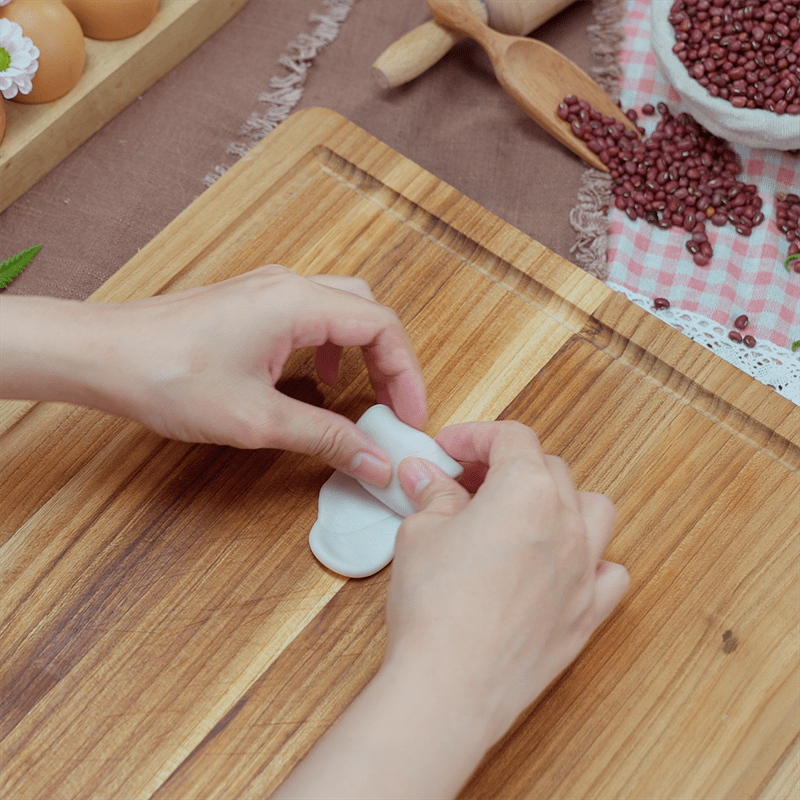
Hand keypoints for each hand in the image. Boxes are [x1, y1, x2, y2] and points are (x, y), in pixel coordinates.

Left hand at [0, 266, 426, 484]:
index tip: (409, 416)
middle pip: (368, 313)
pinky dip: (331, 346)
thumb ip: (326, 438)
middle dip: (391, 361)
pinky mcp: (250, 305)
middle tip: (396, 408)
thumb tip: (374, 462)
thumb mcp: (258, 419)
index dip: (407, 374)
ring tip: (367, 395)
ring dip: (363, 352)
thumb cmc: (166, 376)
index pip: (381, 327)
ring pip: (341, 310)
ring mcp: (267, 292)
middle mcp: (288, 287)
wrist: (103, 356)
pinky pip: (311, 315)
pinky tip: (319, 377)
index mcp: (297, 303)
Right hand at [388, 420, 629, 744]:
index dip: (475, 436)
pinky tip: (561, 565)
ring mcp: (584, 570)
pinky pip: (609, 572)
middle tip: (469, 481)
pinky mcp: (586, 614)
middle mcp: (567, 523)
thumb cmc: (436, 607)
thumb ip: (433, 496)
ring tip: (524, 513)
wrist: (452, 685)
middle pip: (549, 468)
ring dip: (560, 500)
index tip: (451, 449)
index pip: (511, 437)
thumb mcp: (420, 533)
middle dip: (508, 465)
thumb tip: (426, 477)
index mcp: (527, 490)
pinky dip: (591, 559)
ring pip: (593, 510)